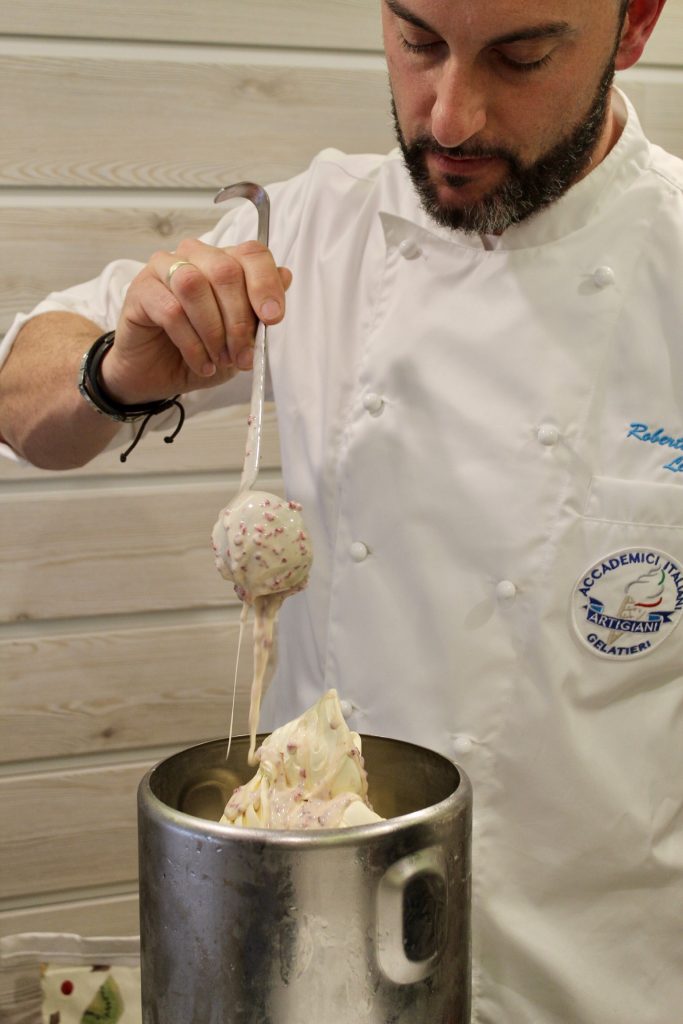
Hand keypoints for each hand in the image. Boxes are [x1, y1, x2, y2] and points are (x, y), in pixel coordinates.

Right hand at [101, 238, 291, 402]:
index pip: (252, 254)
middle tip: (242, 355)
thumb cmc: (199, 351)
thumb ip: (259, 310)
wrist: (157, 374)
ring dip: (213, 330)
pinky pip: (170, 310)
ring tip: (220, 360)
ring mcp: (164, 269)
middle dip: (239, 319)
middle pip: (225, 270)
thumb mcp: (240, 339)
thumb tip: (286, 276)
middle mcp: (194, 257)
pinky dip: (191, 343)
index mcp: (224, 262)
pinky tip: (201, 363)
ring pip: (194, 285)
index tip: (273, 318)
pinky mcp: (141, 290)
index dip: (266, 284)